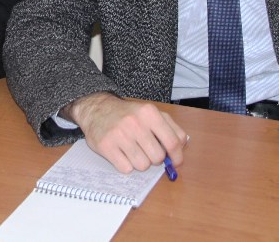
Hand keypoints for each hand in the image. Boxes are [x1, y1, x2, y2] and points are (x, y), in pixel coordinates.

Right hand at [64, 92, 186, 173]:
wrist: (97, 110)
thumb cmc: (128, 114)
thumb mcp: (150, 113)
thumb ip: (170, 127)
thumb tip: (182, 147)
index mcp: (149, 113)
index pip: (172, 142)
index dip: (177, 156)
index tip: (175, 162)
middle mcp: (135, 123)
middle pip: (157, 157)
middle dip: (155, 158)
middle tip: (147, 151)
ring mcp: (119, 135)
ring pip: (142, 165)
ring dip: (140, 162)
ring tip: (133, 151)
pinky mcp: (106, 146)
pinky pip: (126, 168)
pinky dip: (126, 165)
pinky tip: (122, 154)